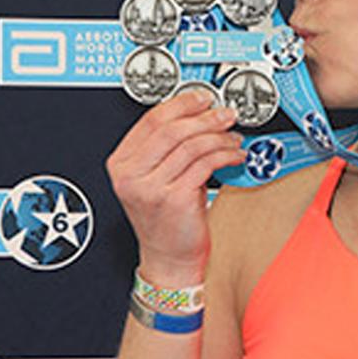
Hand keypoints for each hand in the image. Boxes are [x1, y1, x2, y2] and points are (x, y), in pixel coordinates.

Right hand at [106, 92, 246, 283]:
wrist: (170, 260)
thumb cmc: (167, 221)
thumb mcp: (157, 180)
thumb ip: (169, 150)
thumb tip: (202, 117)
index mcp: (122, 163)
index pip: (152, 119)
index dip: (182, 103)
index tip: (203, 98)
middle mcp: (131, 175)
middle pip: (172, 129)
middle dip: (204, 117)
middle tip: (225, 114)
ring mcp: (150, 188)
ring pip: (191, 145)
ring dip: (219, 137)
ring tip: (234, 138)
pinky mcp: (174, 199)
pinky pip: (205, 165)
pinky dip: (225, 155)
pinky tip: (235, 156)